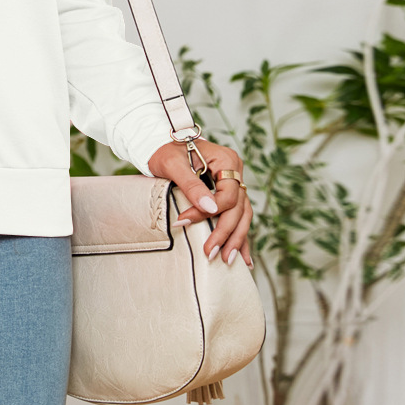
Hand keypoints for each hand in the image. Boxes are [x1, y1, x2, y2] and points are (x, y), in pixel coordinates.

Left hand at [146, 139, 253, 267]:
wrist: (161, 143)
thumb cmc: (165, 150)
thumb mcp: (173, 165)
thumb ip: (192, 186)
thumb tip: (210, 209)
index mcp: (227, 160)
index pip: (228, 195)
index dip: (208, 212)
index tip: (183, 221)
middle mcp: (235, 171)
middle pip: (239, 208)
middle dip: (226, 233)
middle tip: (211, 254)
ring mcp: (234, 182)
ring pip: (243, 215)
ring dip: (236, 239)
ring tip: (228, 261)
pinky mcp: (228, 192)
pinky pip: (238, 215)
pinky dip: (239, 235)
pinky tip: (243, 257)